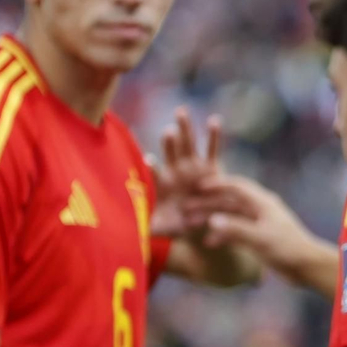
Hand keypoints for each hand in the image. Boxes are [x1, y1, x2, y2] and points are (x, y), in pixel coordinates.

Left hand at [151, 107, 223, 237]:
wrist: (198, 222)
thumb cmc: (177, 225)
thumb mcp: (163, 228)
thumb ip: (148, 229)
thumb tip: (132, 234)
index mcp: (164, 184)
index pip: (157, 174)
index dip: (153, 167)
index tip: (149, 159)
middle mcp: (177, 170)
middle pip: (171, 152)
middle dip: (169, 140)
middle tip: (168, 130)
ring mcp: (193, 166)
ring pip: (188, 144)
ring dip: (185, 128)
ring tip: (181, 112)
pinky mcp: (210, 166)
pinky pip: (212, 149)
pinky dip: (213, 135)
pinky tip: (214, 120)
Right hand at [188, 175, 319, 273]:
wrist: (306, 266)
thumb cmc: (287, 248)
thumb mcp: (260, 239)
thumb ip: (236, 229)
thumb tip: (211, 220)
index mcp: (263, 202)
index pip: (236, 186)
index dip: (216, 184)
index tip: (196, 187)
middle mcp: (260, 209)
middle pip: (229, 201)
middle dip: (207, 203)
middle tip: (186, 207)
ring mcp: (259, 222)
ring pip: (230, 216)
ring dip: (211, 219)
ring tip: (190, 224)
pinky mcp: (259, 236)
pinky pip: (236, 231)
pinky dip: (222, 234)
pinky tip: (209, 243)